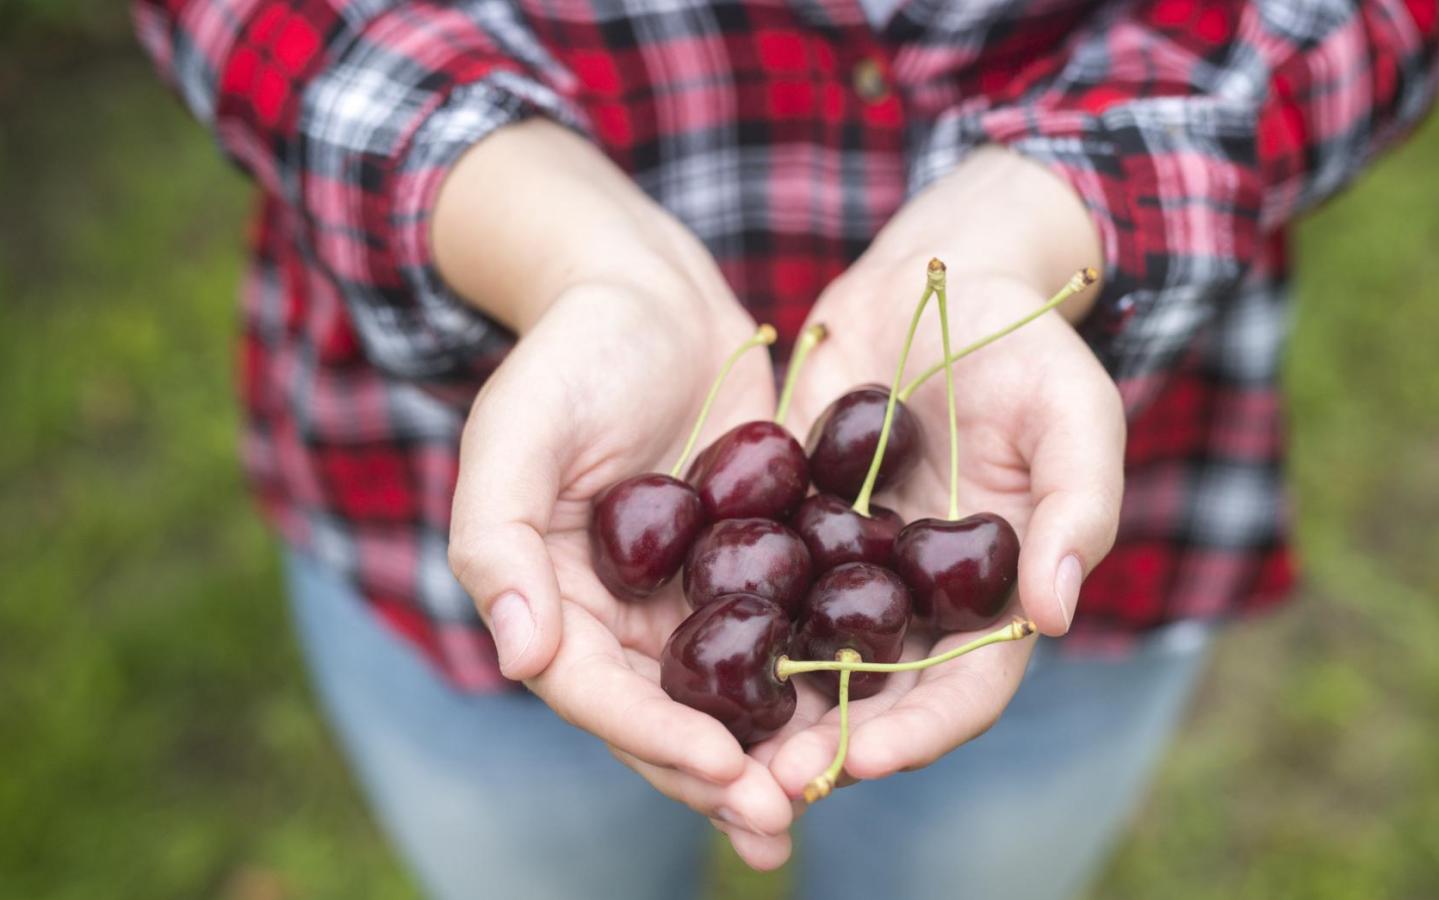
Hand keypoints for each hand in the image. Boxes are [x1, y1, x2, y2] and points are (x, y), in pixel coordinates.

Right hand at [437, 121, 793, 867]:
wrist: (649, 290)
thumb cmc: (571, 351)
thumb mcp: (516, 431)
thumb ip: (497, 540)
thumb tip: (520, 656)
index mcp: (553, 599)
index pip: (597, 694)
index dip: (655, 739)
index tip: (722, 770)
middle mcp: (619, 616)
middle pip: (666, 717)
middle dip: (720, 775)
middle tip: (781, 816)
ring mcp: (687, 595)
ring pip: (729, 694)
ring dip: (772, 750)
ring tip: (824, 791)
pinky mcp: (752, 563)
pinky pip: (782, 634)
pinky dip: (814, 679)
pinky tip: (863, 713)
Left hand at [769, 147, 1124, 793]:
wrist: (939, 278)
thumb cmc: (1026, 344)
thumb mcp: (1073, 414)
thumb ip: (1076, 508)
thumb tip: (1055, 615)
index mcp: (994, 596)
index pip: (966, 689)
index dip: (921, 732)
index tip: (861, 756)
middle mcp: (918, 599)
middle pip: (876, 697)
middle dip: (826, 746)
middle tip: (765, 784)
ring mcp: (851, 566)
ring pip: (806, 657)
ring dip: (764, 708)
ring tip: (710, 743)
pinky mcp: (792, 525)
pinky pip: (756, 584)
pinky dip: (725, 624)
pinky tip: (675, 649)